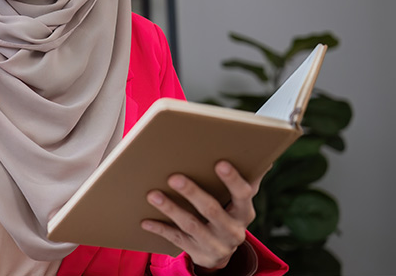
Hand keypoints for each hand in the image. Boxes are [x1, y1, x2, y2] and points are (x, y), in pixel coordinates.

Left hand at [140, 161, 260, 270]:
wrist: (222, 252)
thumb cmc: (228, 214)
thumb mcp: (239, 202)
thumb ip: (249, 180)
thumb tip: (265, 159)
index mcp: (245, 212)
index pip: (243, 194)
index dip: (232, 180)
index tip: (220, 163)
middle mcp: (232, 230)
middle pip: (212, 210)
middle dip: (192, 193)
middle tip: (174, 177)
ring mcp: (215, 244)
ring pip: (190, 225)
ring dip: (171, 209)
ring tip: (153, 194)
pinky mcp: (198, 253)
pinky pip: (176, 239)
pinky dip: (160, 229)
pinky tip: (146, 220)